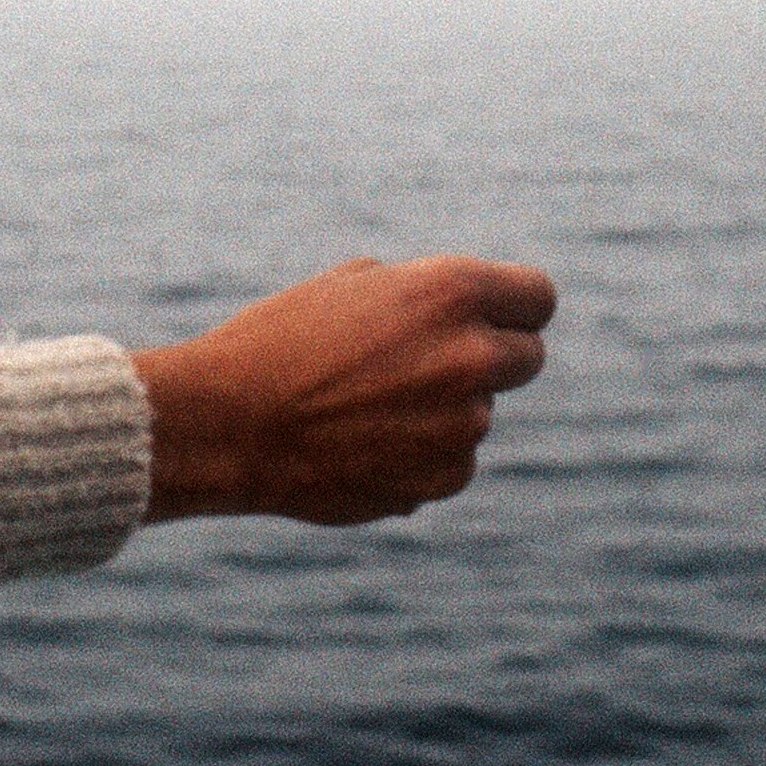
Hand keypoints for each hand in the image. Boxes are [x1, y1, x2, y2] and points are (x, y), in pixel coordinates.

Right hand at [132, 256, 556, 524]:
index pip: (538, 297)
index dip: (514, 306)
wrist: (227, 424)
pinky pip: (454, 462)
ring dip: (444, 410)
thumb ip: (425, 294)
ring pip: (480, 414)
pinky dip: (422, 456)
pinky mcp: (442, 479)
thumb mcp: (353, 286)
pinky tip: (361, 445)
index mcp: (452, 293)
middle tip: (427, 364)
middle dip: (489, 358)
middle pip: (526, 358)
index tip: (497, 317)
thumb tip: (468, 315)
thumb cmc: (278, 342)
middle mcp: (470, 357)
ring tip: (366, 407)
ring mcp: (461, 425)